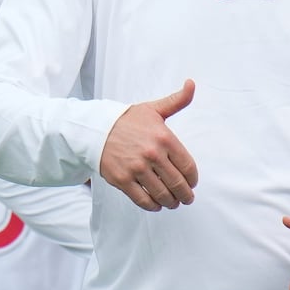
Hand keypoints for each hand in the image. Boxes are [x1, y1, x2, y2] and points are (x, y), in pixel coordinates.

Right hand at [98, 80, 198, 211]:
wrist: (96, 129)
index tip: (192, 183)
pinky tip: (156, 205)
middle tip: (187, 199)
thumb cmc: (128, 120)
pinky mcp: (122, 180)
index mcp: (164, 138)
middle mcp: (152, 154)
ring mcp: (137, 168)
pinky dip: (152, 206)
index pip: (188, 166)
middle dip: (185, 195)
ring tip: (173, 203)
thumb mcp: (154, 109)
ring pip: (162, 194)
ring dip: (171, 202)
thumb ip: (177, 101)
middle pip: (177, 183)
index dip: (193, 179)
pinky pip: (142, 199)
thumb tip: (192, 84)